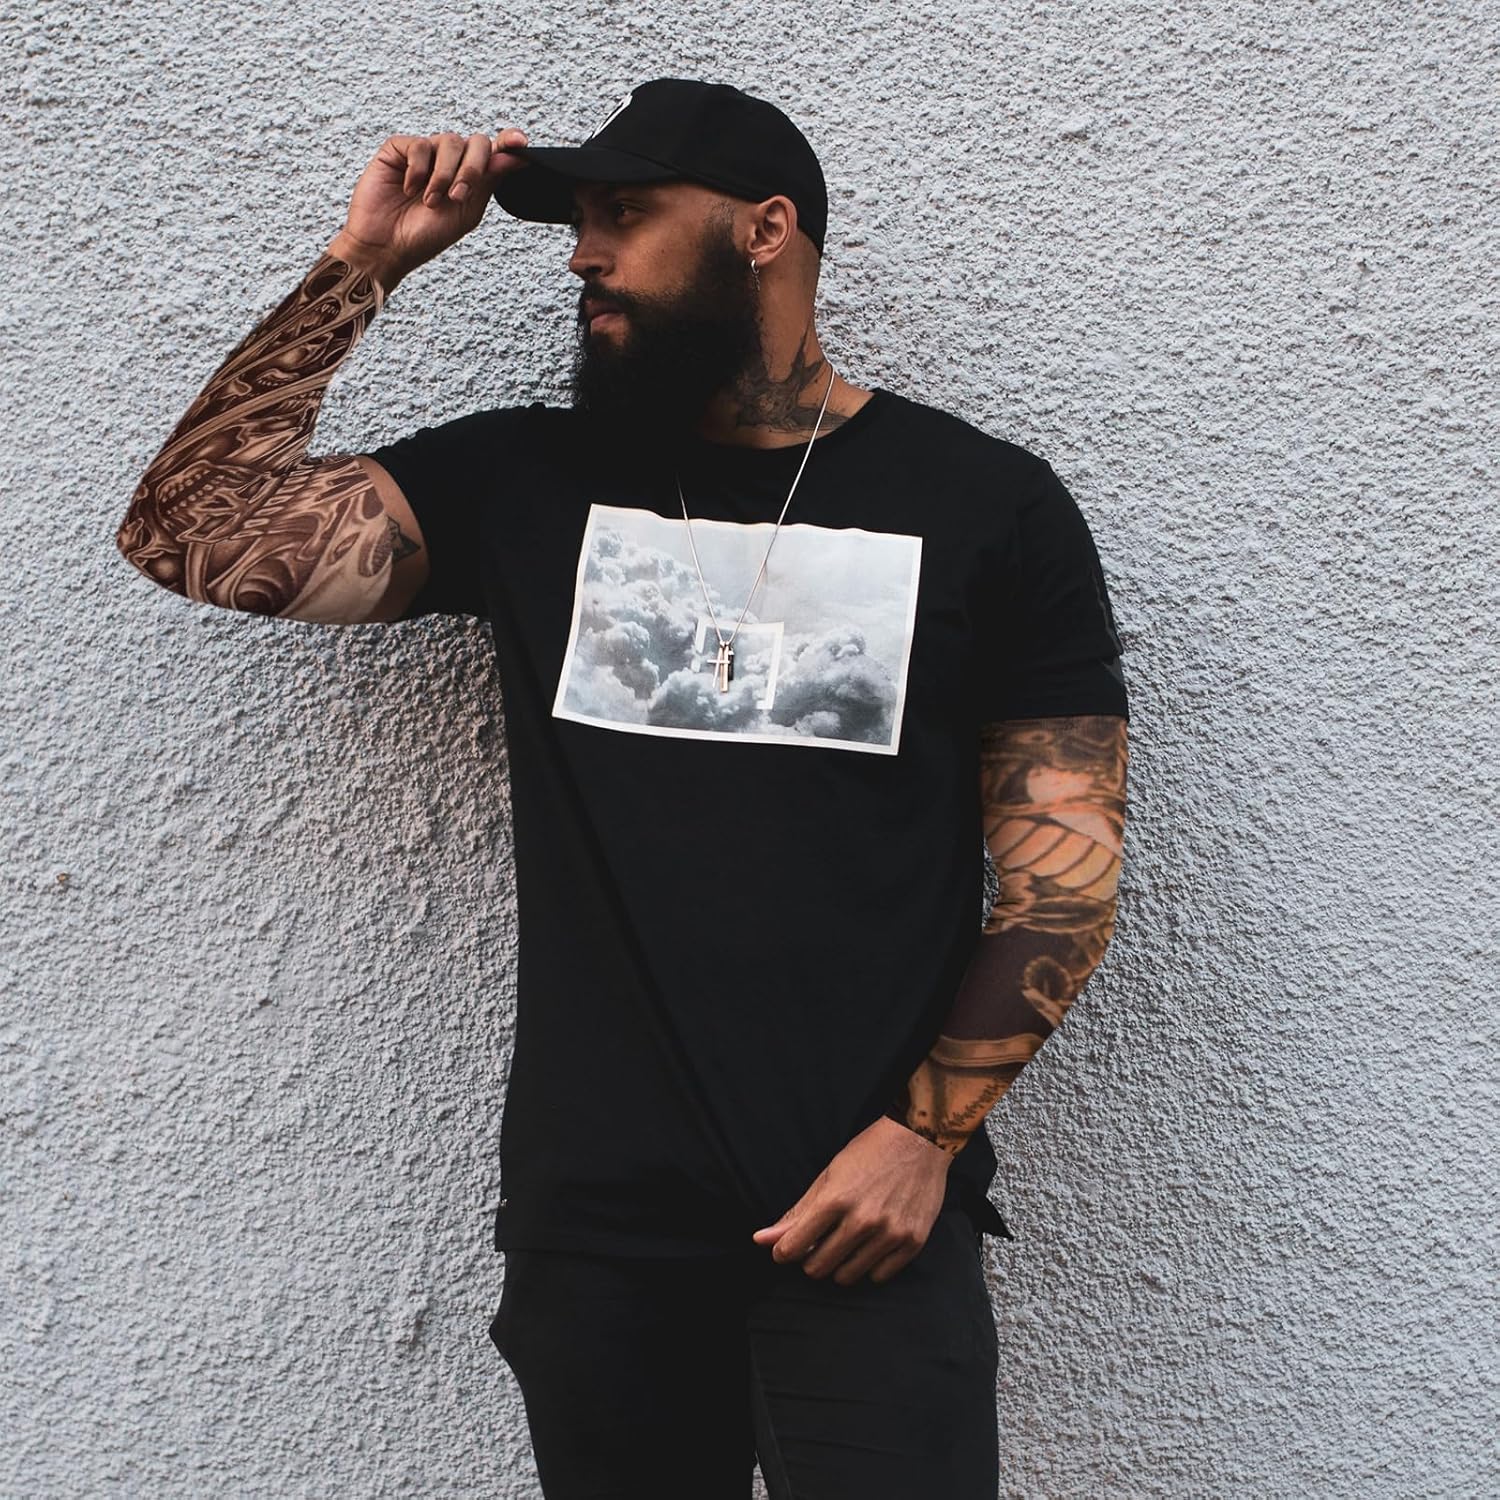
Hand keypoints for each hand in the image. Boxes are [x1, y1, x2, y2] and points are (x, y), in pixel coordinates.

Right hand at [332, 126, 532, 289]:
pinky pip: (418, 145)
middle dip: (471, 169)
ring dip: (444, 175)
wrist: (386, 247)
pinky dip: (417, 170)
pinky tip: (408, 189)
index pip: (493, 151)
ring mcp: (424, 153)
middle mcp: (449, 161)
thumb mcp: (466, 211)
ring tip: (431, 201)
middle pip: (475, 142)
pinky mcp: (398, 149)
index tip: (519, 142)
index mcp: (469, 176)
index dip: (508, 142)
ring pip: (449, 141)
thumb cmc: (425, 236)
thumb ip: (489, 182)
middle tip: (458, 196)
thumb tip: (517, 156)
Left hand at [750, 1115, 953, 1285]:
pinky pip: (879, 1276)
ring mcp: (890, 1233)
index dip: (784, 1252)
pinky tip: (870, 1246)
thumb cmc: (869, 1153)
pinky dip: (870, 1266)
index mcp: (836, 1199)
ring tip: (845, 1244)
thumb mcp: (828, 1176)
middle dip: (812, 1259)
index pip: (794, 1247)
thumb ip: (797, 1213)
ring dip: (840, 1265)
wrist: (919, 1141)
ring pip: (848, 1276)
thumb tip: (761, 1240)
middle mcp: (863, 1220)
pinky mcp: (912, 1242)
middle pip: (819, 1267)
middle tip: (820, 1243)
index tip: (785, 1250)